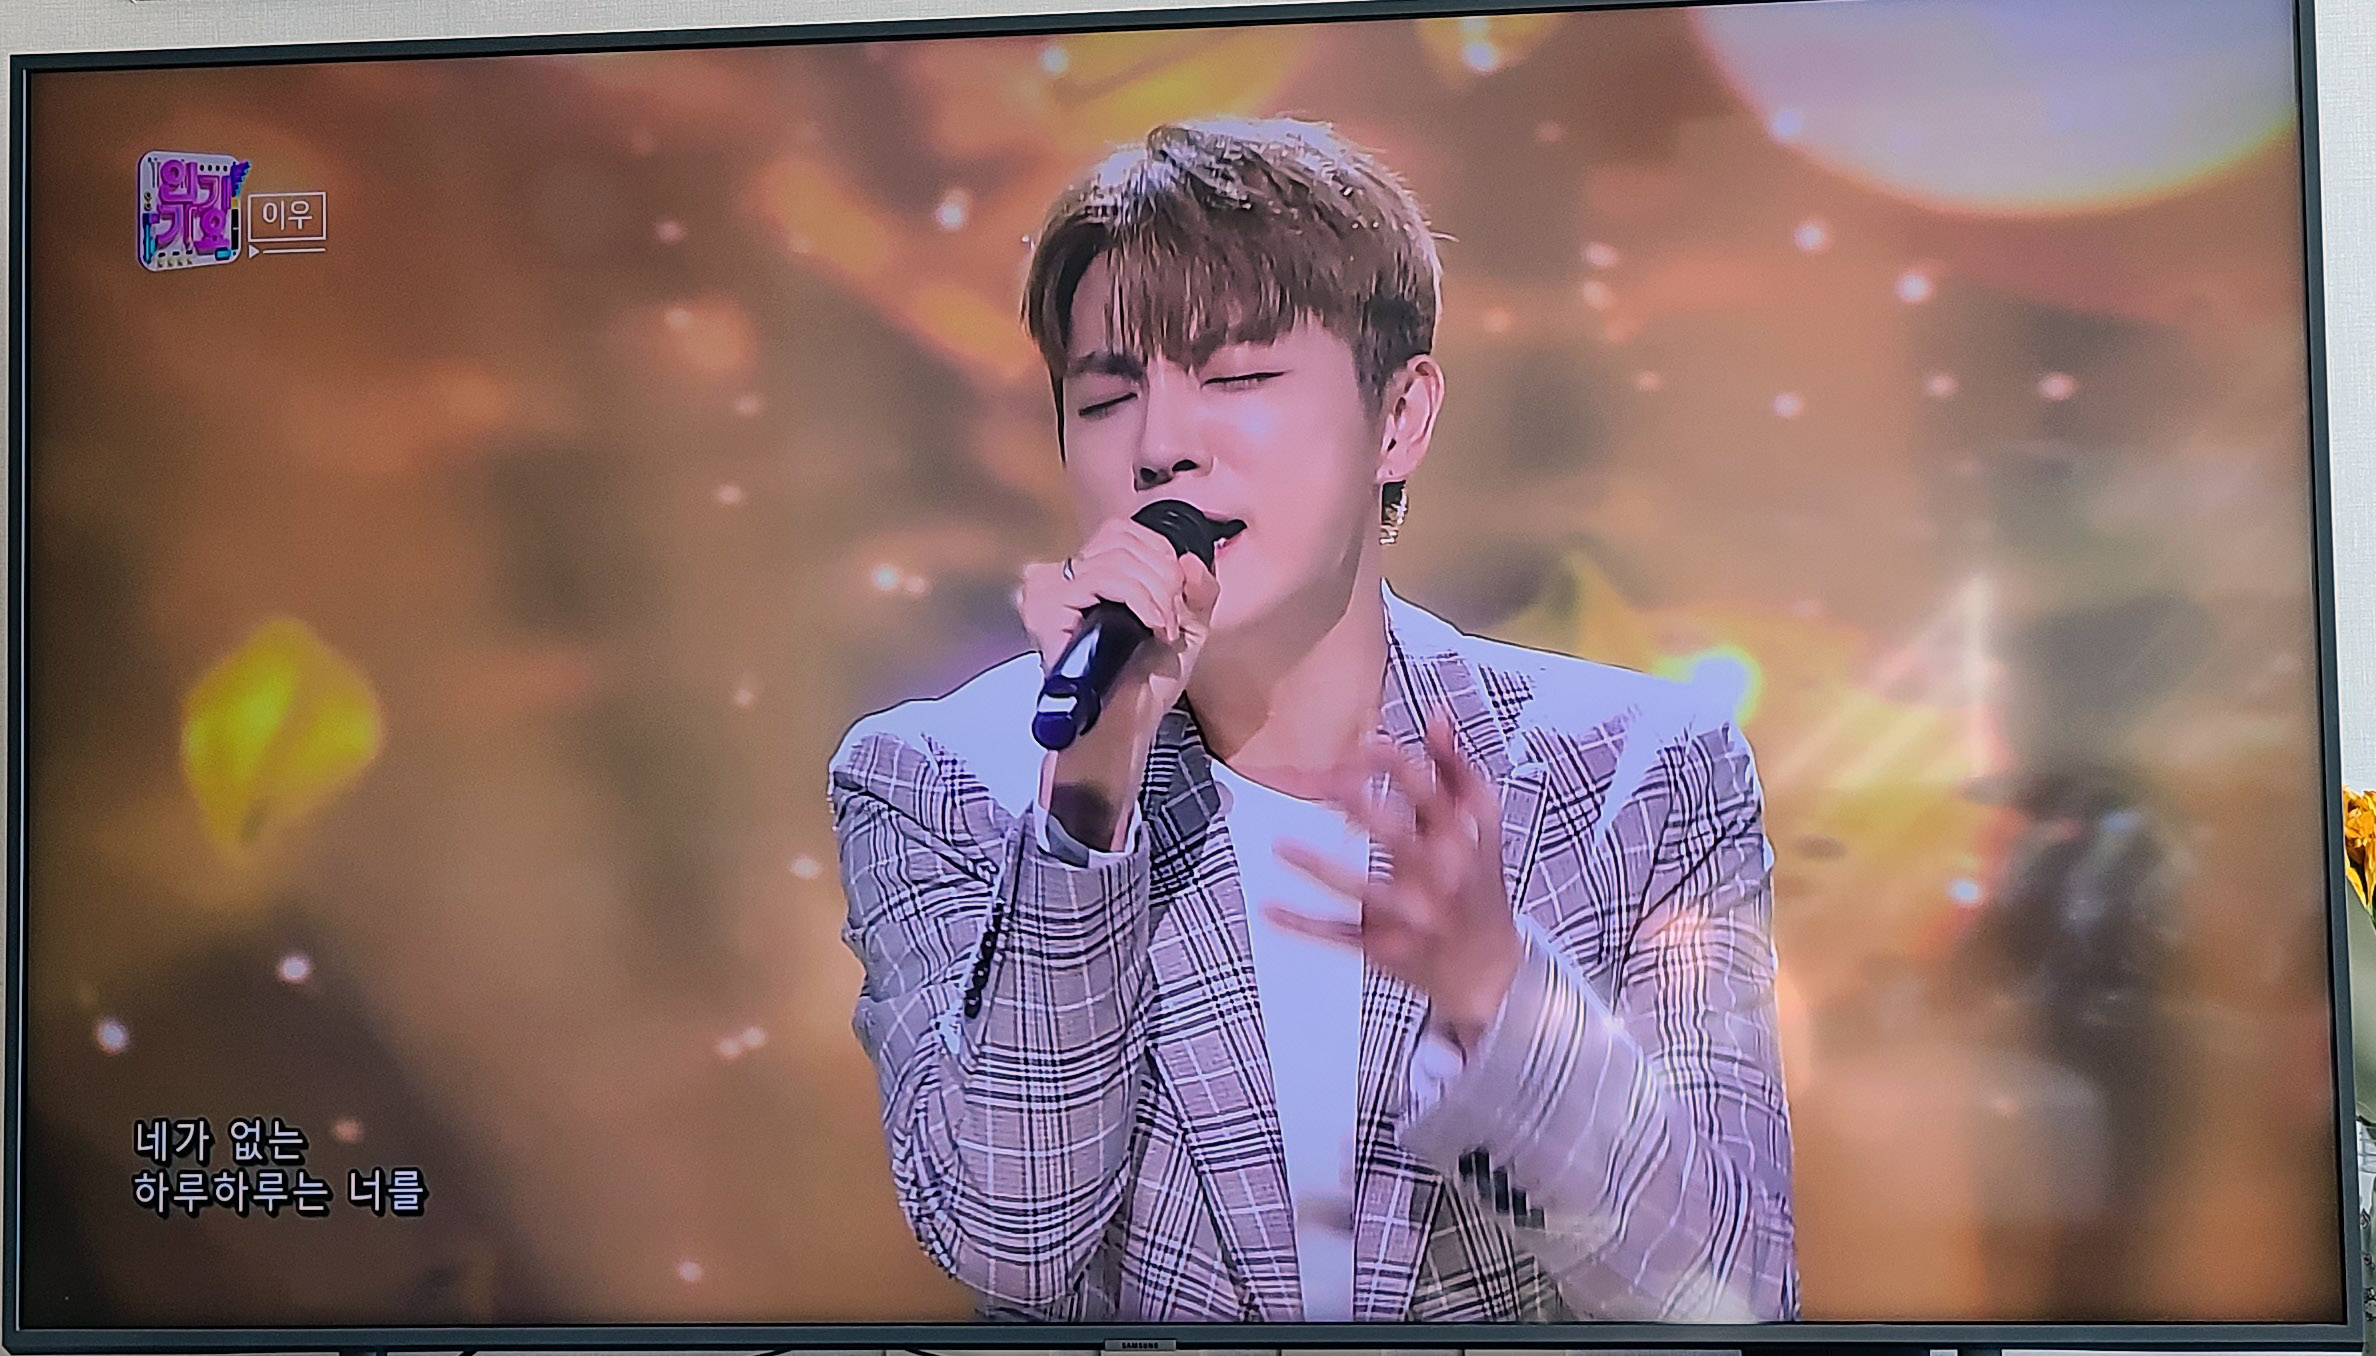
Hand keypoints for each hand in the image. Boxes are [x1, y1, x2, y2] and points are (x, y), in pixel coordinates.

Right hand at [1017, 516, 1219, 734]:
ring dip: (1155, 592)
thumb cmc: (1146, 683)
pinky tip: (1151, 626)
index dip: (1159, 554)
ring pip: (1116, 558)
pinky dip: (1139, 599)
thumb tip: (1188, 558)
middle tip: (1170, 618)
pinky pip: (1102, 579)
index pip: (1121, 531)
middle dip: (1163, 577)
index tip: (1174, 597)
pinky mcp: (1046, 606)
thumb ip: (1197, 587)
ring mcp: (1047, 589)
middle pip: (1122, 539)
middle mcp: (1059, 576)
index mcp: (1086, 575)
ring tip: (1162, 627)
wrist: (1125, 725)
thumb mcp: (1187, 624)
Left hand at [1266, 712, 1522, 1051]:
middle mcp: (1438, 879)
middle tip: (1324, 782)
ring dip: (1320, 869)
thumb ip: (1454, 768)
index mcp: (1460, 842)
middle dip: (1362, 810)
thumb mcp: (1476, 826)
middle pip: (1398, 839)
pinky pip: (1340, 935)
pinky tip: (1269, 907)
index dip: (1399, 765)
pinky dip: (1303, 924)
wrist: (1488, 971)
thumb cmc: (1477, 884)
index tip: (1367, 740)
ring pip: (1363, 891)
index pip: (1432, 796)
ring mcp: (1411, 916)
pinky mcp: (1385, 948)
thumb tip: (1434, 713)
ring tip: (1280, 846)